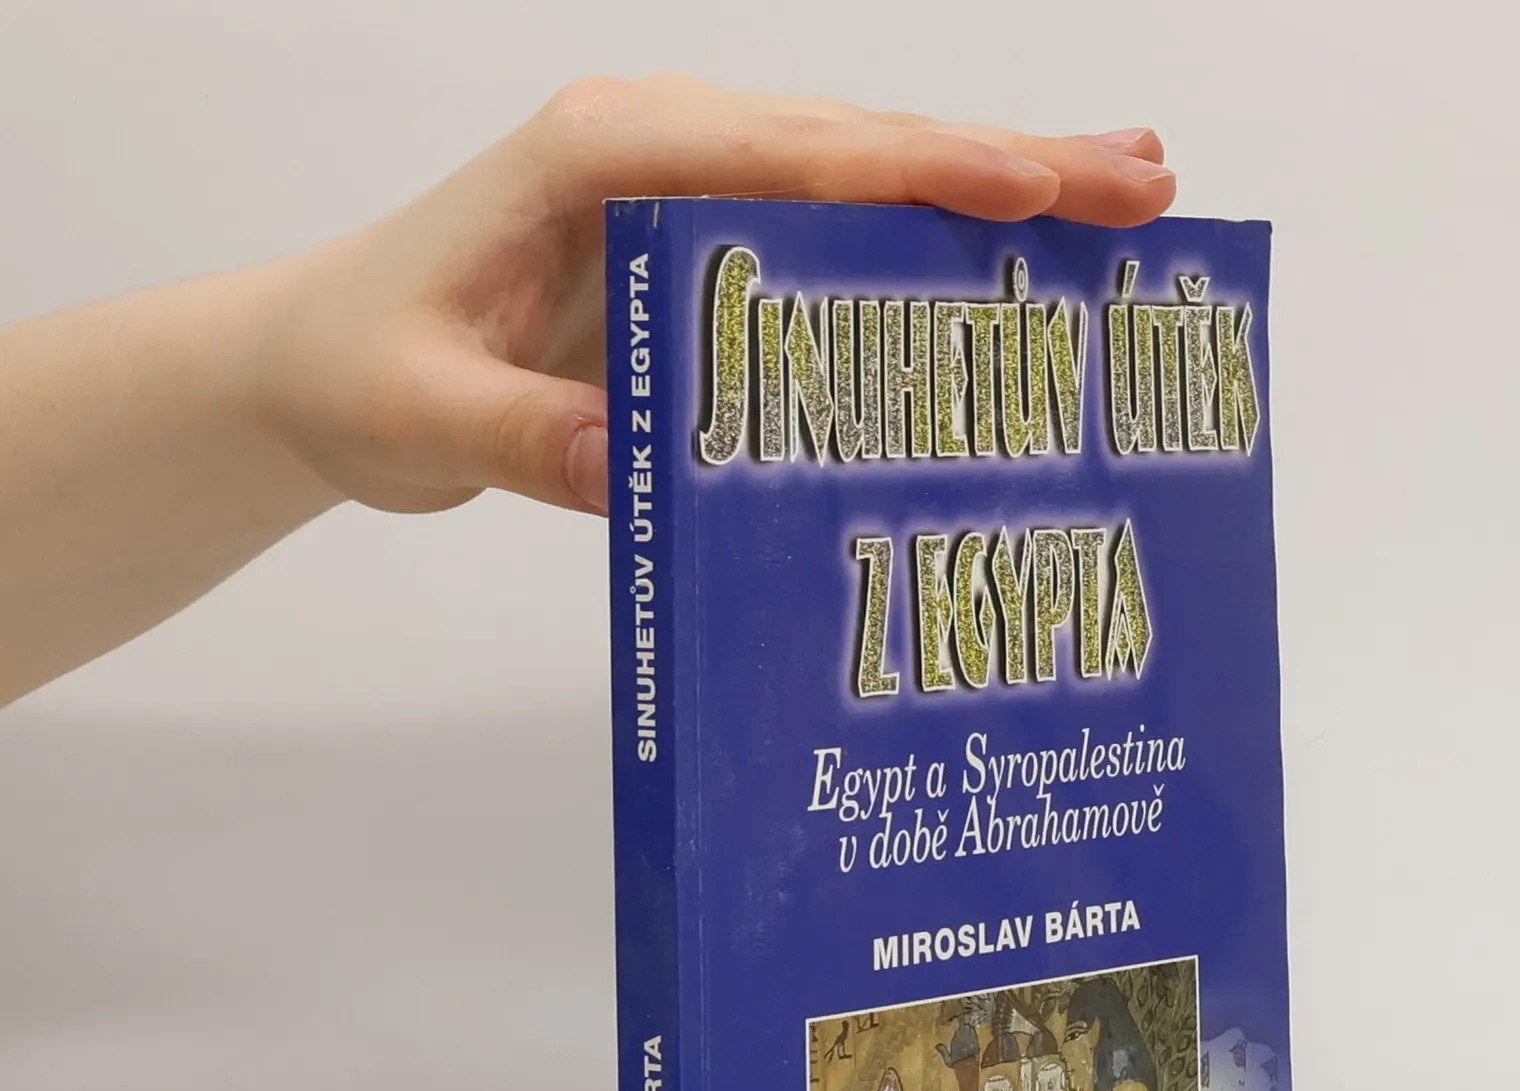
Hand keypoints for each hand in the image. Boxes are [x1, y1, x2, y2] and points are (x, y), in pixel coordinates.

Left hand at [259, 77, 1176, 519]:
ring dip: (999, 186)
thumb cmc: (364, 364)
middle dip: (1008, 163)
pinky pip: (841, 234)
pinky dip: (937, 238)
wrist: (323, 365)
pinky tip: (1020, 246)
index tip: (1029, 190)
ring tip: (1134, 193)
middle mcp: (663, 153)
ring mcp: (695, 195)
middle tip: (1147, 184)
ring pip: (869, 178)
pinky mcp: (709, 250)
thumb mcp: (425, 412)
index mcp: (601, 159)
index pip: (785, 155)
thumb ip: (524, 435)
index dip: (914, 174)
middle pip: (861, 146)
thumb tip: (640, 467)